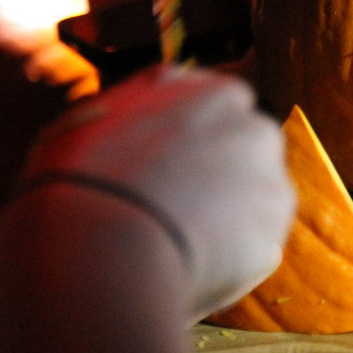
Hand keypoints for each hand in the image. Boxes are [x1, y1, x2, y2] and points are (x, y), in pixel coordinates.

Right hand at [21, 65, 293, 318]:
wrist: (97, 248)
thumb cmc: (80, 176)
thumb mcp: (99, 113)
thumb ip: (144, 98)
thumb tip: (160, 86)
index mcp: (219, 93)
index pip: (219, 108)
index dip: (190, 138)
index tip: (165, 162)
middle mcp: (257, 131)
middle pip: (243, 152)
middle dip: (217, 174)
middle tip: (169, 205)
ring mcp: (270, 187)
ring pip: (250, 203)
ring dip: (223, 217)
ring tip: (170, 242)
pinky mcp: (272, 240)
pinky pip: (247, 250)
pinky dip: (226, 260)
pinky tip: (185, 267)